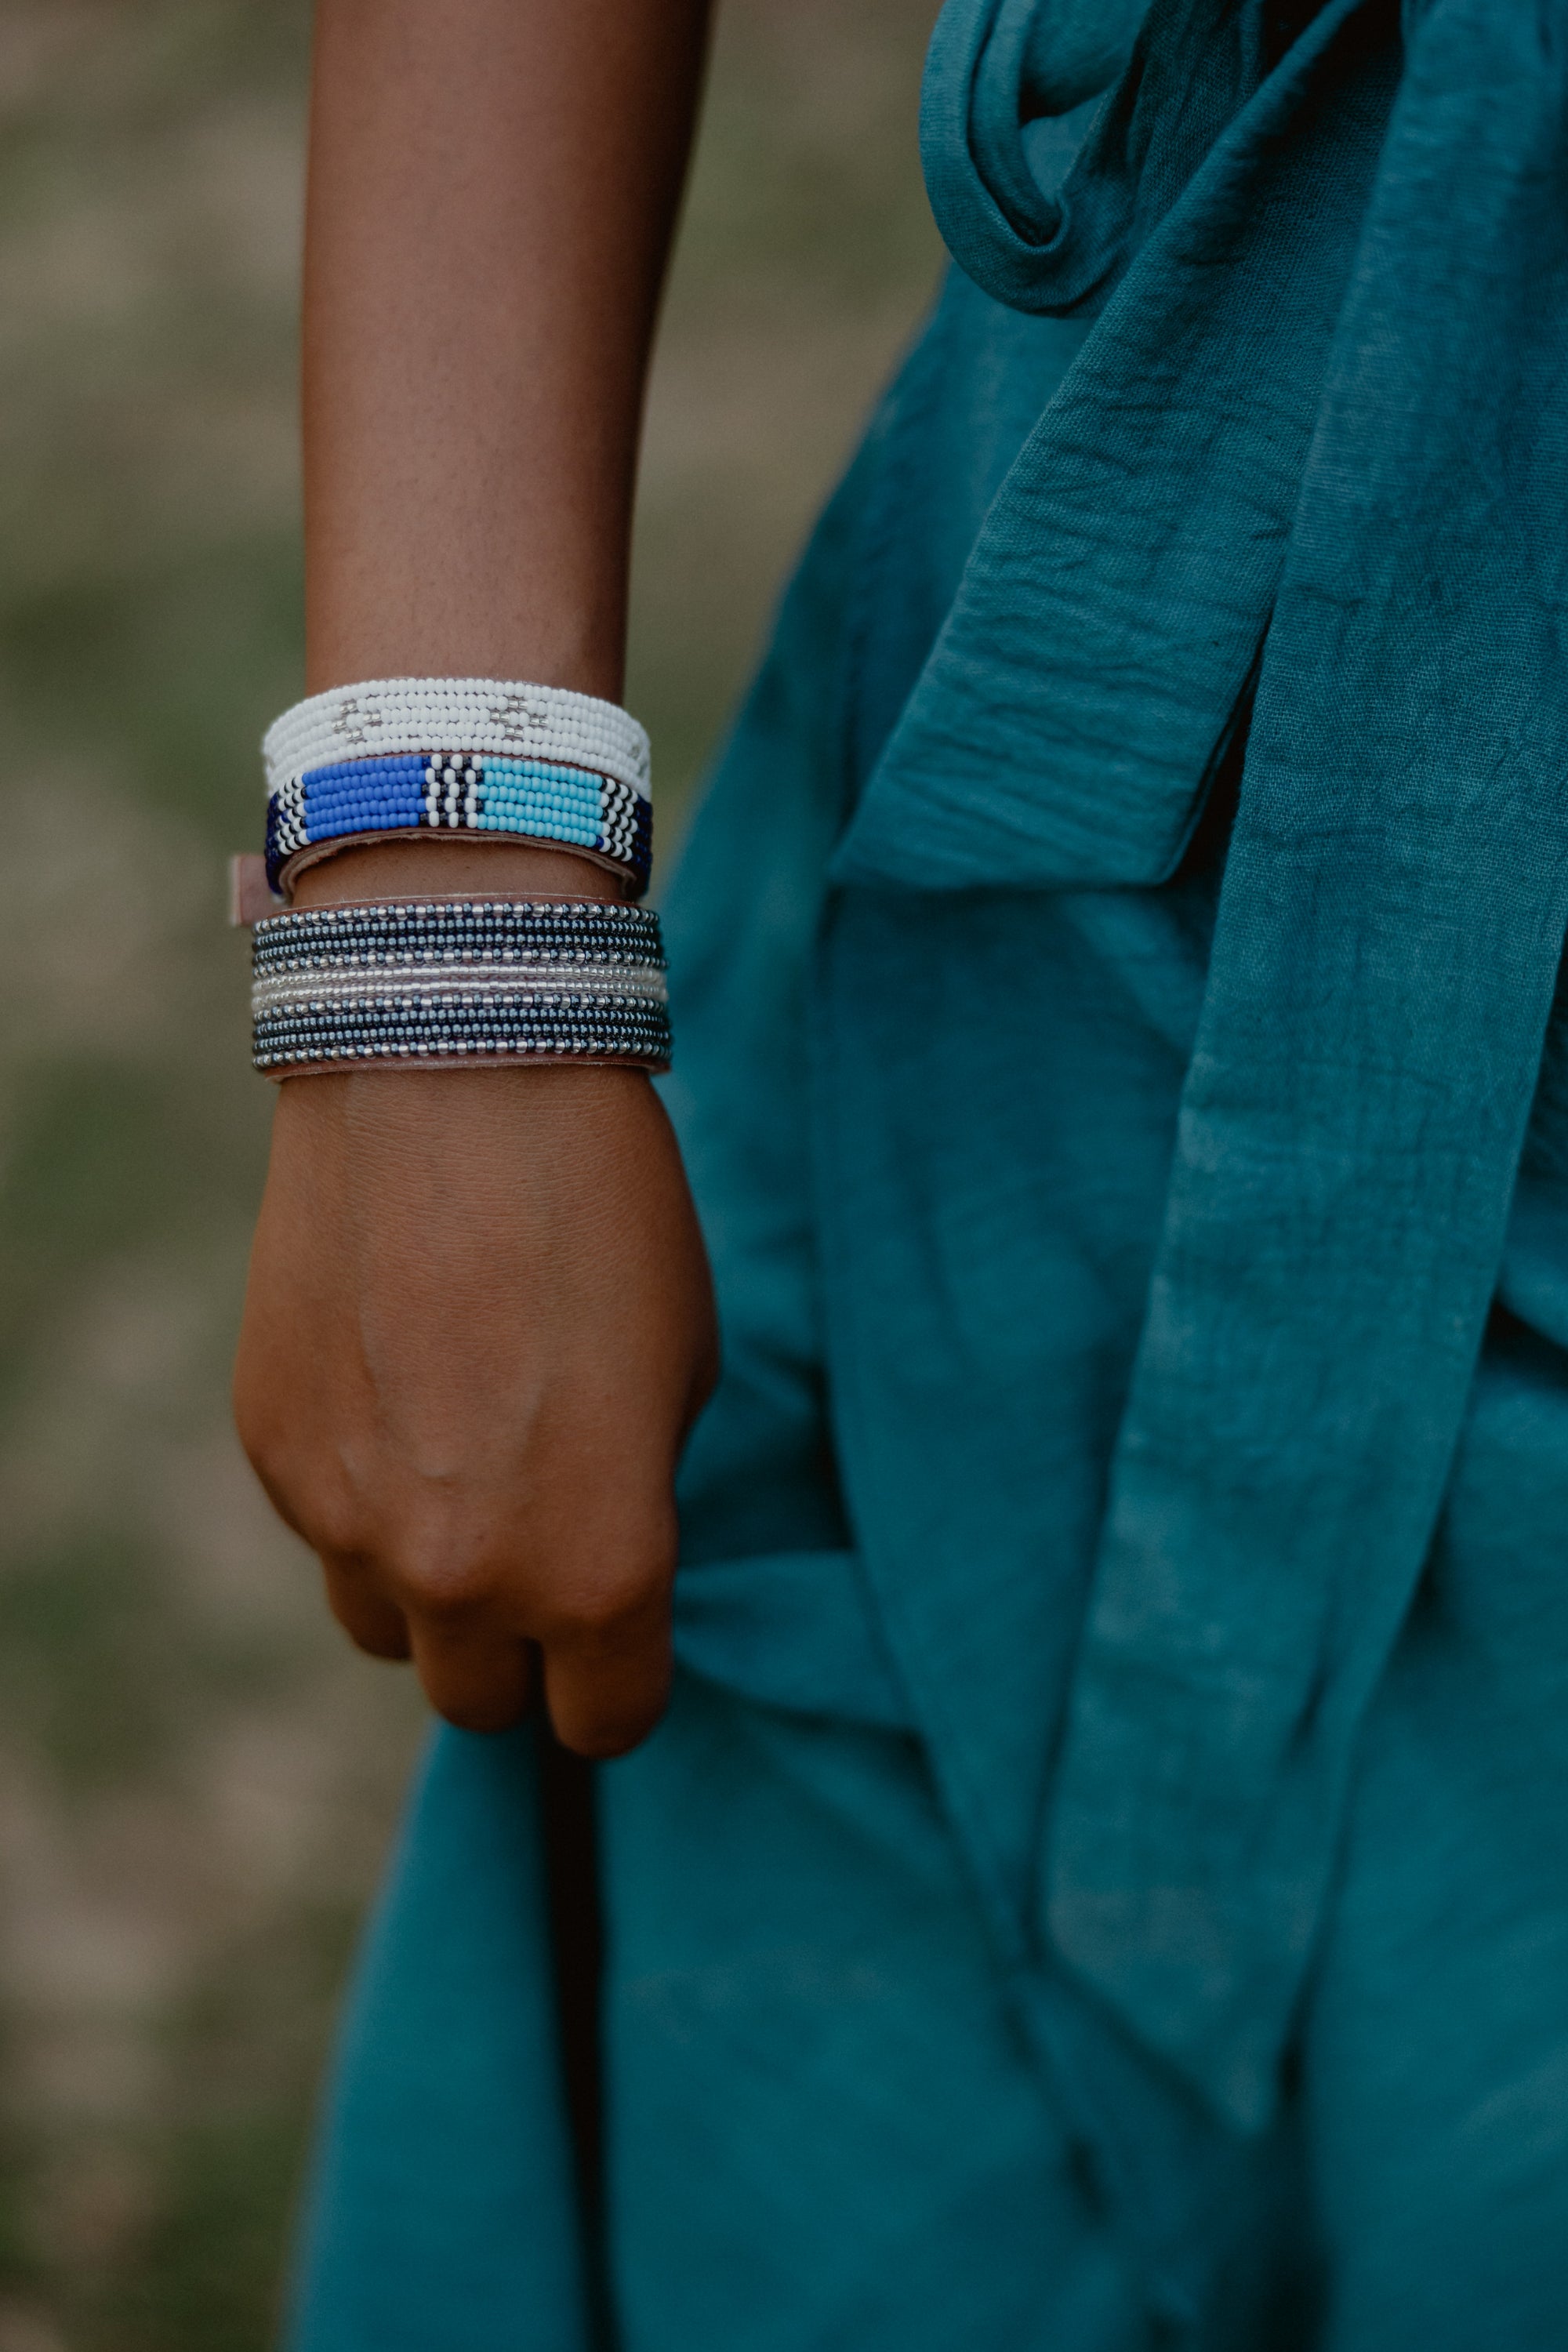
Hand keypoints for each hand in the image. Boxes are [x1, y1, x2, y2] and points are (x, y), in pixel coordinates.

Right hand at [232, 1059, 717, 1754]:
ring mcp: (348, 1522)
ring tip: (461, 1463)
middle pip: (481, 1701)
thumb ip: (632, 1504)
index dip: (622, 1677)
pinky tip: (397, 1381)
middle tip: (543, 1540)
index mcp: (597, 1570)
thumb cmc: (605, 1212)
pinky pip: (324, 1529)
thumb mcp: (680, 1374)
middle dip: (520, 1646)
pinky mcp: (275, 1453)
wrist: (455, 1070)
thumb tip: (593, 1555)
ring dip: (428, 1586)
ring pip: (386, 1628)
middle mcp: (464, 1576)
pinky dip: (363, 1494)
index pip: (604, 1721)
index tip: (623, 1630)